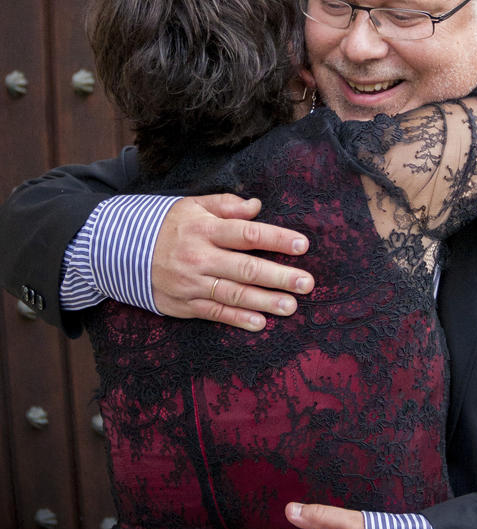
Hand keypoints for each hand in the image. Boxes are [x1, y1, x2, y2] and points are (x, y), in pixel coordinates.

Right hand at [152, 195, 313, 329]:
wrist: (117, 250)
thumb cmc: (164, 224)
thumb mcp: (192, 205)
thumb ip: (226, 205)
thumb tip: (257, 207)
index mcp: (205, 229)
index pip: (247, 233)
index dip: (276, 239)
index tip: (302, 245)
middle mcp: (199, 257)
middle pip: (246, 268)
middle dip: (279, 276)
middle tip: (307, 283)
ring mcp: (191, 283)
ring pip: (233, 294)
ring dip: (265, 301)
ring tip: (291, 306)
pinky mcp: (183, 304)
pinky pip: (214, 312)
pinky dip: (237, 319)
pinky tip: (259, 323)